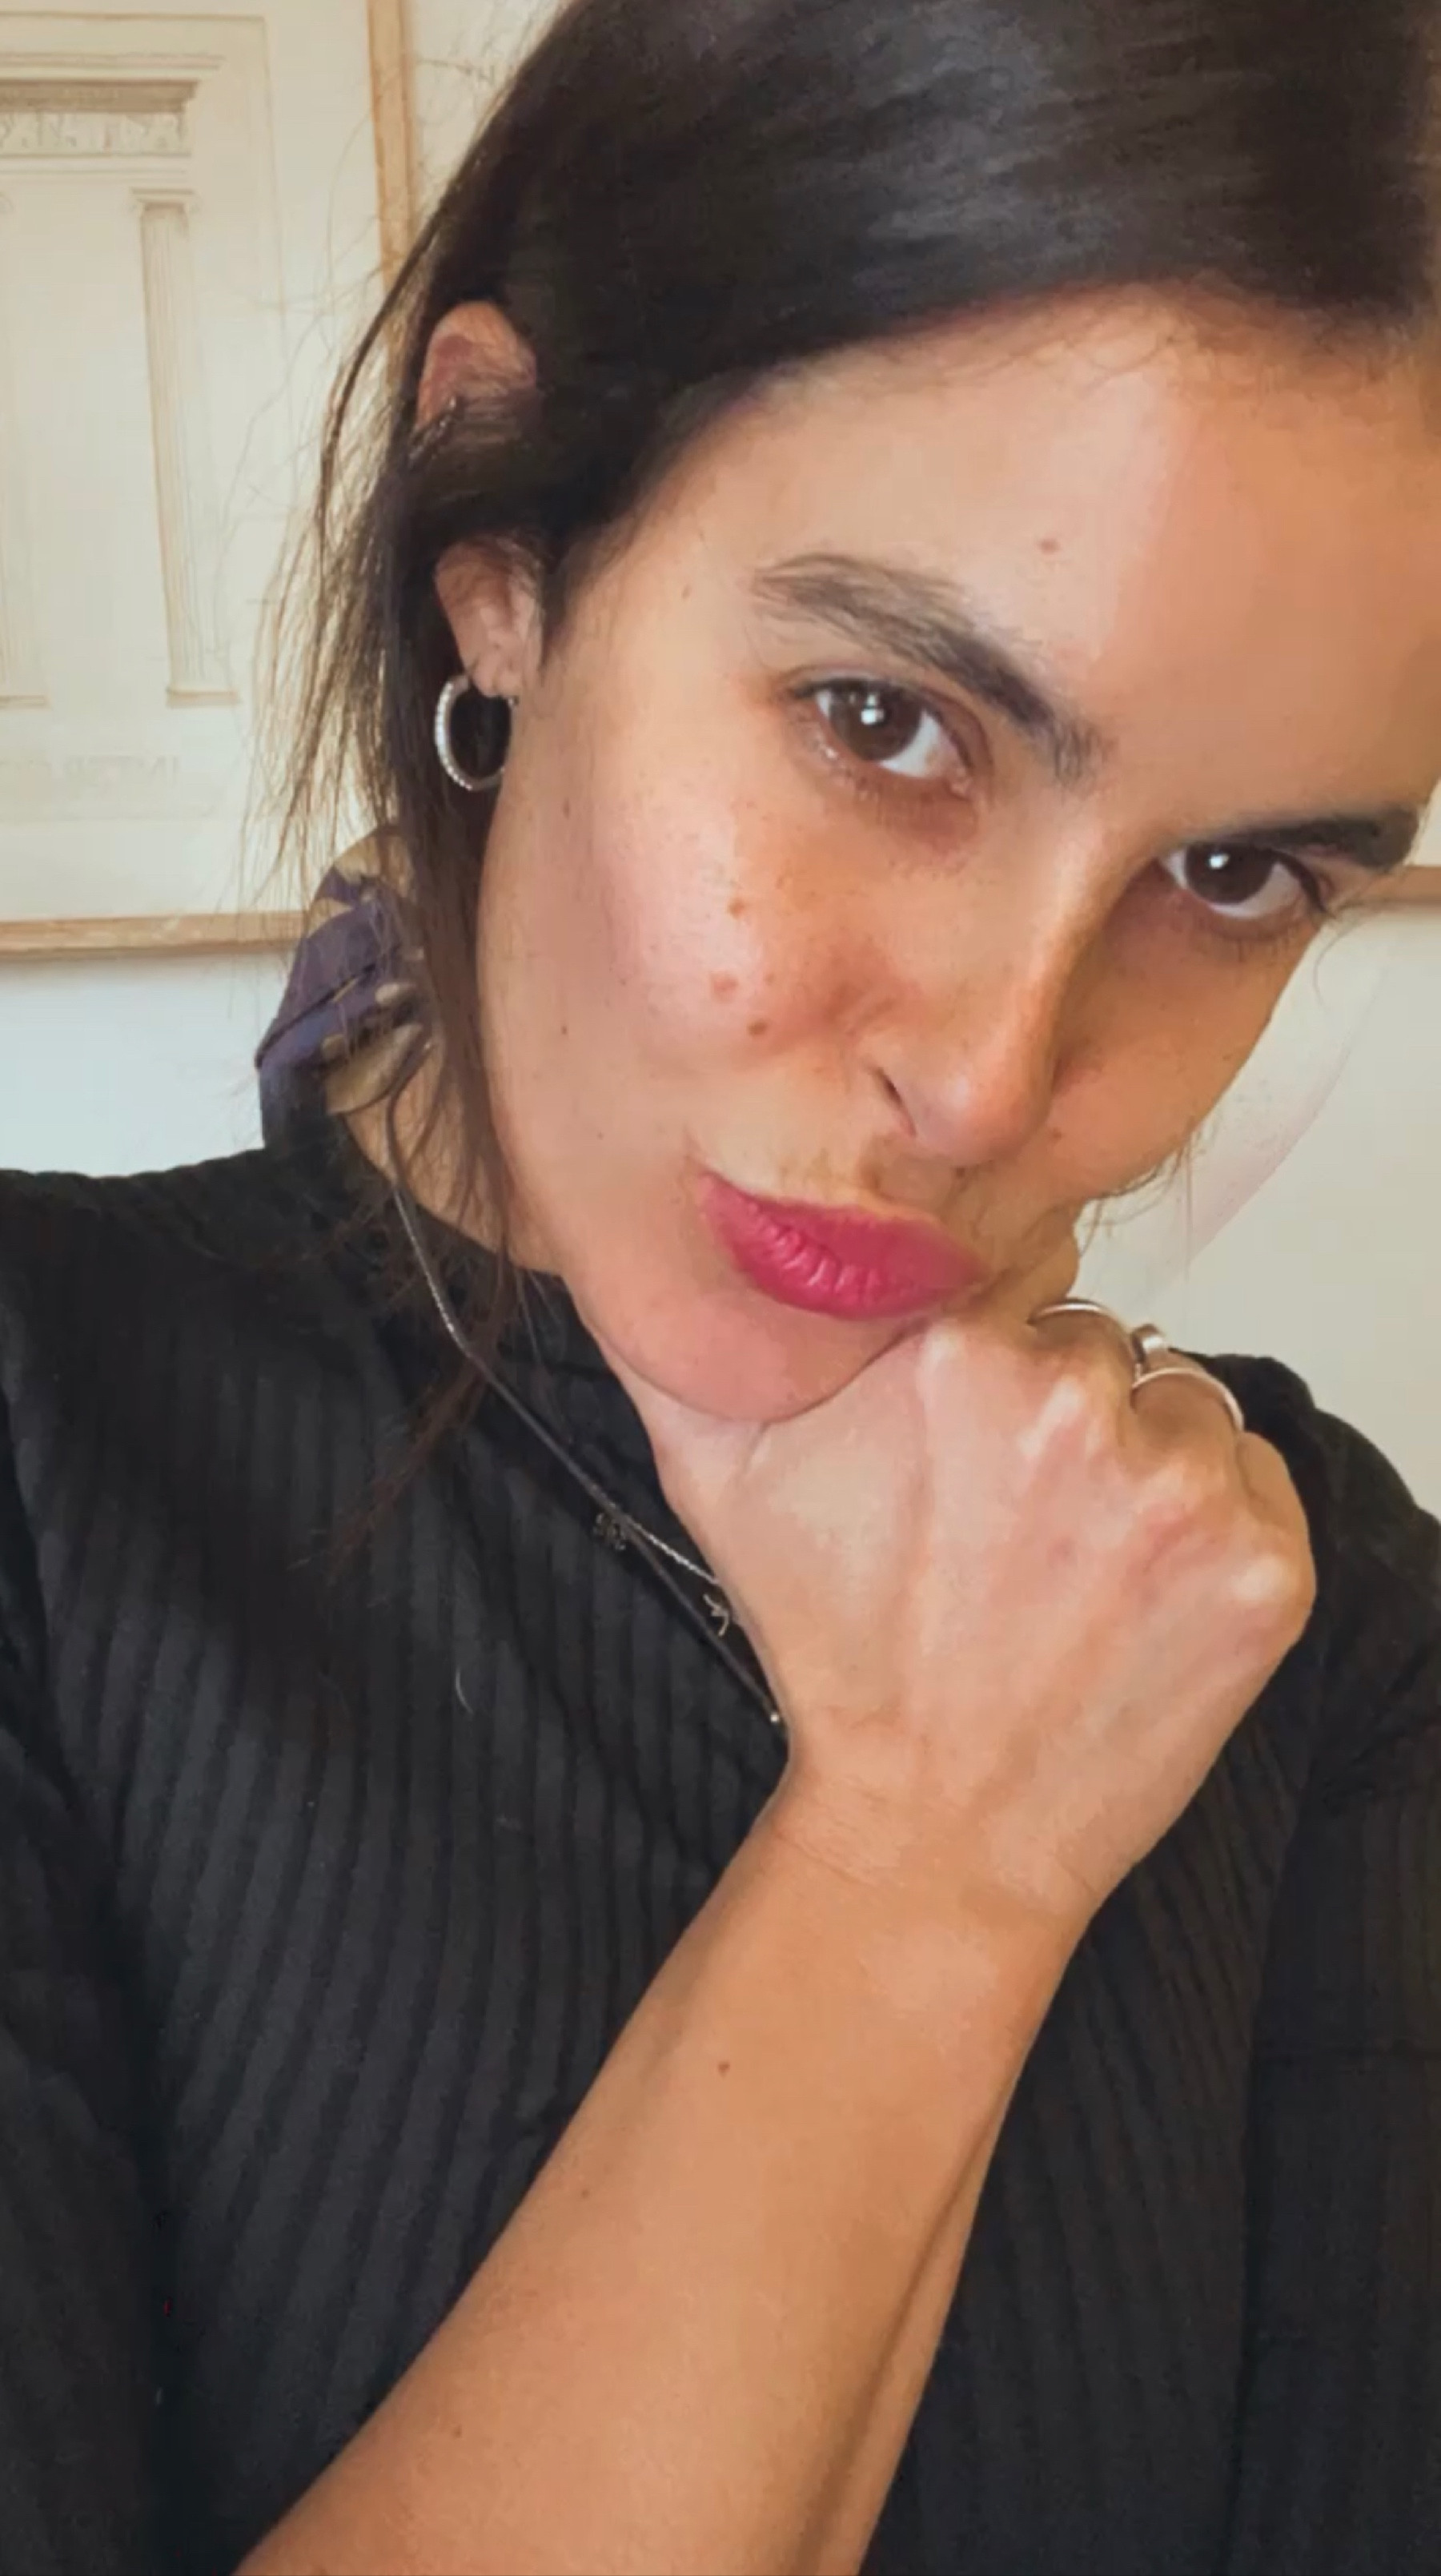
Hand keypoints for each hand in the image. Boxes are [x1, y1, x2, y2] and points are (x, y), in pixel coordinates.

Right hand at [592, 1256, 1316, 1939]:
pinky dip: (1214, 1530)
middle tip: (1011, 1515)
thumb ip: (683, 1335)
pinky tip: (1140, 1597)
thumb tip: (671, 1232)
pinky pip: (1258, 1483)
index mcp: (953, 1353)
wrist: (933, 1828)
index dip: (988, 1353)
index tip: (965, 1429)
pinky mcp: (1263, 1565)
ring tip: (1074, 1562)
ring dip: (1145, 1464)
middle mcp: (1077, 1404)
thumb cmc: (836, 1651)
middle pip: (1101, 1345)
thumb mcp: (714, 1477)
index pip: (1012, 1277)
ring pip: (1184, 1407)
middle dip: (1064, 1410)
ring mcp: (1185, 1488)